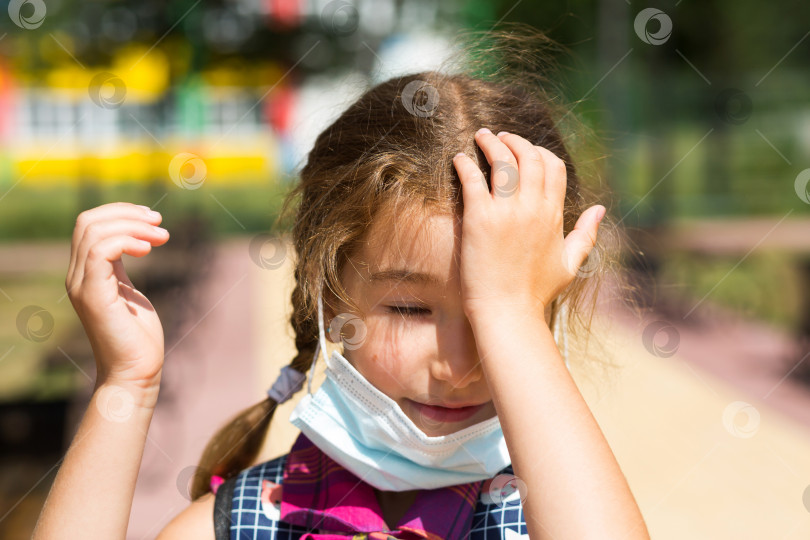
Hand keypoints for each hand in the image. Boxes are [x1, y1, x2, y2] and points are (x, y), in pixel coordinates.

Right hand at [65, 202, 169, 388]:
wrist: (137, 371)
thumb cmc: (138, 336)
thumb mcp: (130, 291)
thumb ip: (123, 268)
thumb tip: (134, 240)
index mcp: (85, 273)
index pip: (89, 224)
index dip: (120, 212)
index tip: (153, 218)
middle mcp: (77, 276)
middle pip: (88, 221)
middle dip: (127, 213)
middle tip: (160, 224)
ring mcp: (82, 286)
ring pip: (94, 232)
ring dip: (133, 226)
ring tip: (162, 237)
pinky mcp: (93, 296)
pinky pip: (100, 252)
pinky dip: (127, 241)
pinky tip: (150, 248)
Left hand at [453, 128, 604, 318]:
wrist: (507, 312)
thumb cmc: (536, 293)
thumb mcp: (570, 264)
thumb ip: (586, 234)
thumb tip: (600, 210)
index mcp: (553, 215)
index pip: (553, 167)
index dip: (540, 152)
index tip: (526, 150)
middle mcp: (533, 209)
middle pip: (528, 157)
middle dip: (515, 140)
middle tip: (500, 136)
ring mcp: (506, 212)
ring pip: (502, 162)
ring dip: (491, 143)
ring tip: (481, 136)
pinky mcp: (479, 219)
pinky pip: (473, 179)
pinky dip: (466, 164)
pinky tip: (459, 158)